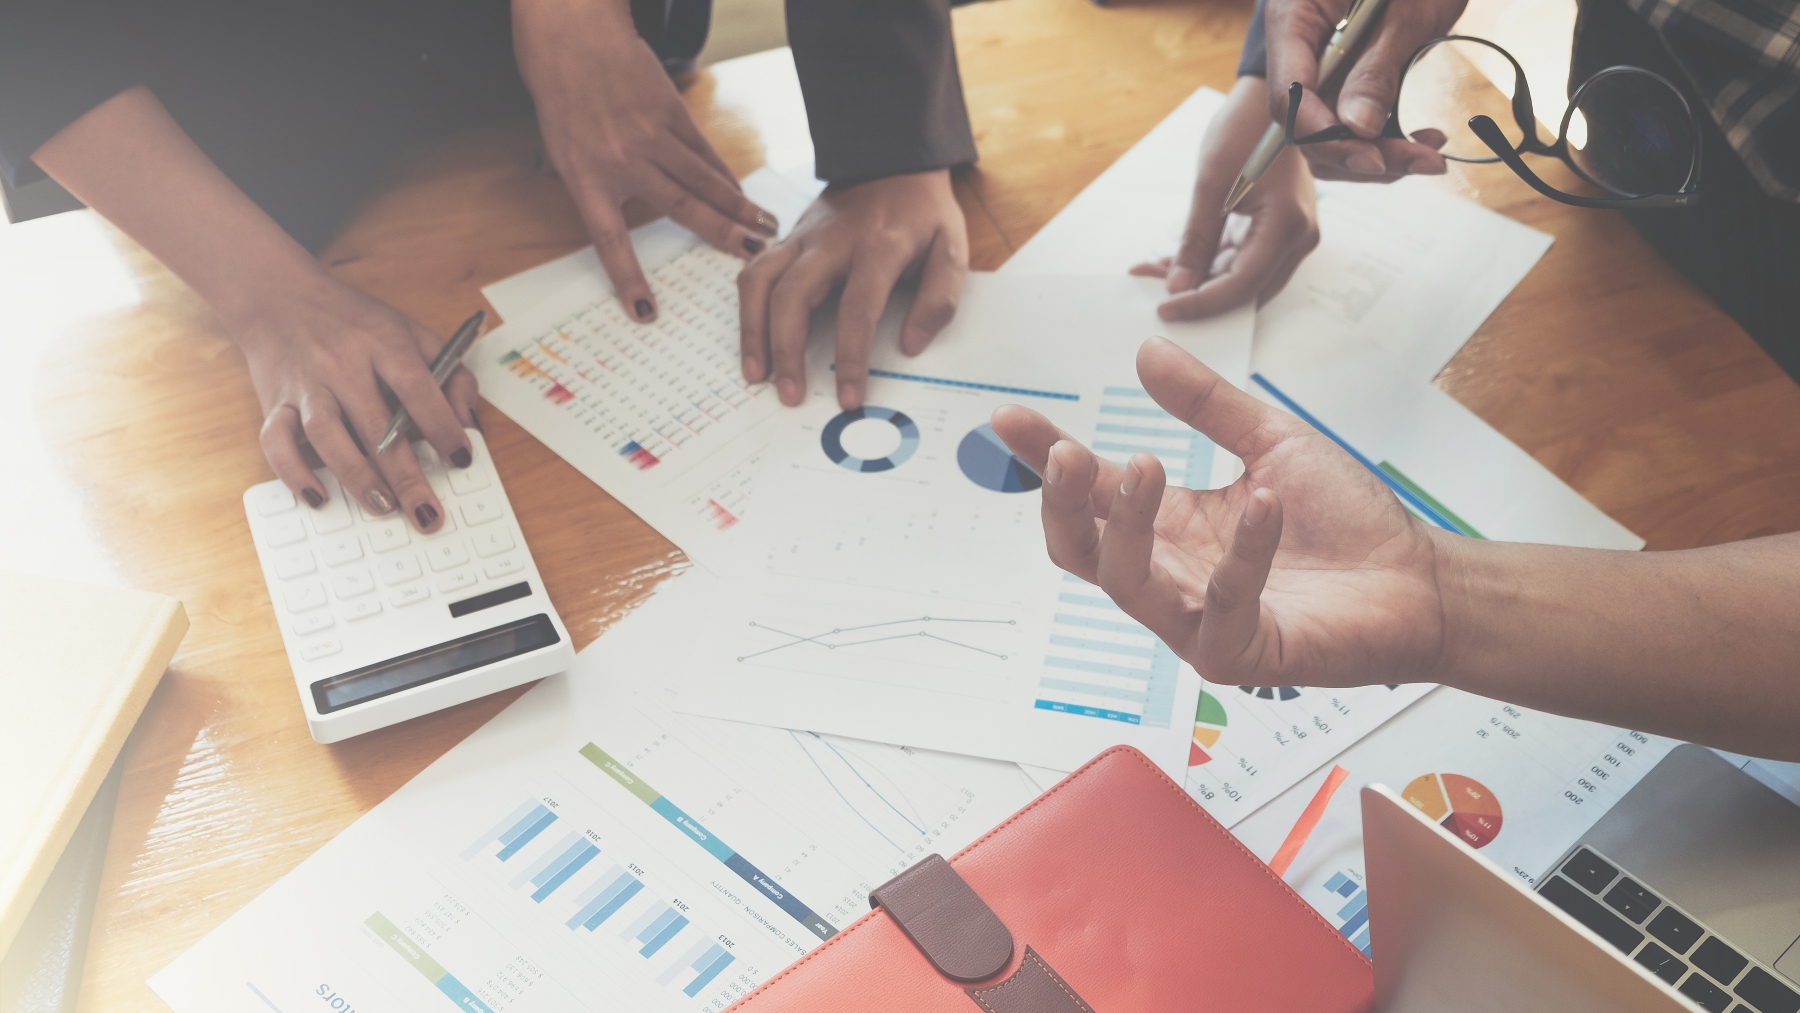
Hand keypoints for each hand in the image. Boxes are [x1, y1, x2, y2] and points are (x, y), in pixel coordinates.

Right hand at [231, 274, 477, 532]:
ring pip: (327, 435)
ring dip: (356, 475)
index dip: (441, 424)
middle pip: (375, 424)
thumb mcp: (411, 332)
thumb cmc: (355, 323)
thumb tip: (468, 421)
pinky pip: (276, 442)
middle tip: (426, 512)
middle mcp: (342, 364)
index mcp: (382, 343)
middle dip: (405, 474)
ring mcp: (306, 386)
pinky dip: (293, 473)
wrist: (279, 296)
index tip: (462, 458)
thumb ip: (449, 372)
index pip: (416, 387)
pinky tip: (317, 497)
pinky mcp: (275, 403)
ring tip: (382, 506)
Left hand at [514, 0, 775, 321]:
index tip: (646, 312)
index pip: (610, 240)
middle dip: (721, 235)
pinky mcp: (671, 112)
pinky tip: (742, 192)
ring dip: (738, 206)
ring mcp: (651, 135)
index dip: (628, 278)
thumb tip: (624, 221)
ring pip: (703, 179)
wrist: (571, 37)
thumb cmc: (562, 98)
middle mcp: (623, 160)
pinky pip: (702, 152)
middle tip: (754, 257)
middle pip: (681, 206)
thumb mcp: (562, 152)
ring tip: (766, 227)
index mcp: (587, 178)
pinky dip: (724, 175)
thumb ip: (594, 187)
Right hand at [738, 170, 966, 407]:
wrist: (893, 158)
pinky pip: (754, 271)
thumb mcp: (951, 248)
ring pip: (760, 282)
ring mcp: (802, 237)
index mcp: (878, 246)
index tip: (849, 396)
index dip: (850, 357)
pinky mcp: (787, 238)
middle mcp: (831, 241)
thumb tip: (910, 344)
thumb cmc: (923, 212)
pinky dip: (746, 307)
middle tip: (789, 393)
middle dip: (786, 350)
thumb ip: (939, 298)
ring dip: (753, 331)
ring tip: (757, 373)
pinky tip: (752, 337)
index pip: (857, 309)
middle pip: (792, 296)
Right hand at [990, 337, 1450, 687]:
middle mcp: (1171, 577)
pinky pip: (1222, 606)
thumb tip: (1147, 351)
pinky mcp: (1242, 655)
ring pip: (1128, 584)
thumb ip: (1206, 405)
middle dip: (1064, 503)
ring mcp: (1198, 623)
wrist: (1421, 581)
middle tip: (1070, 454)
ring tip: (1147, 464)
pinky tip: (1263, 504)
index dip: (1044, 459)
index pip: (1088, 496)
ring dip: (1128, 525)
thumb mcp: (1269, 443)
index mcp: (1169, 529)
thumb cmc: (1347, 524)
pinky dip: (1240, 554)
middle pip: (1080, 551)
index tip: (1009, 417)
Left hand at [1132, 77, 1319, 319]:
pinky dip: (1210, 263)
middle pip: (1247, 290)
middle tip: (1155, 296)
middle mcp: (1299, 237)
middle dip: (1199, 296)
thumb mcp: (1212, 184)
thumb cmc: (1247, 128)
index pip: (1241, 285)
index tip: (1165, 308)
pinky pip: (1244, 259)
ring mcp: (1293, 235)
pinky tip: (1175, 260)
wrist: (1272, 97)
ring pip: (1244, 279)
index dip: (1201, 303)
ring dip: (1200, 280)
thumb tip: (1178, 285)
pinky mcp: (1280, 229)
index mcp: (1287, 225)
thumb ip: (1196, 240)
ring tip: (1155, 271)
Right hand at [1267, 0, 1460, 179]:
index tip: (1370, 154)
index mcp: (1293, 19)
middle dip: (1360, 153)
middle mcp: (1298, 52)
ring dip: (1377, 158)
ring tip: (1429, 155)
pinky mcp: (1345, 85)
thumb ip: (1375, 67)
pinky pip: (1352, 129)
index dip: (1323, 133)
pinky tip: (1421, 140)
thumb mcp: (1401, 12)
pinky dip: (1385, 143)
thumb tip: (1358, 127)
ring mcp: (1321, 72)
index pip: (1288, 95)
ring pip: (1328, 139)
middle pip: (1307, 127)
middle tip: (1420, 160)